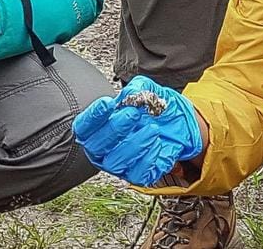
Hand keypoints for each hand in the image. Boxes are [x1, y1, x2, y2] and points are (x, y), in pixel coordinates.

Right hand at [72, 76, 204, 186]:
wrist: (178, 124)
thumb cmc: (153, 108)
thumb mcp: (147, 90)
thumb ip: (138, 88)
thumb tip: (131, 94)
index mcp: (97, 127)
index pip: (84, 126)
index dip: (93, 116)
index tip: (108, 103)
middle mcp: (103, 148)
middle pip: (96, 145)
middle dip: (115, 128)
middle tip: (133, 114)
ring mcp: (118, 164)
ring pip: (115, 162)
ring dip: (135, 144)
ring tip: (153, 128)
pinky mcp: (137, 175)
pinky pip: (137, 173)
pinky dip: (148, 157)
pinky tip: (157, 143)